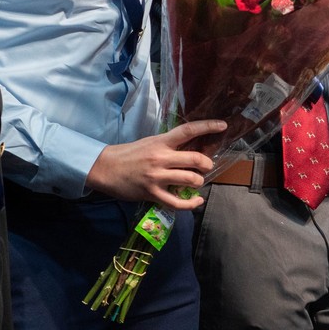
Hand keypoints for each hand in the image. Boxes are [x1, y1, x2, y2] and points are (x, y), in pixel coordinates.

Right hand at [85, 120, 226, 208]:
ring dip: (199, 182)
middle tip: (206, 166)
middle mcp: (161, 158)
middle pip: (195, 159)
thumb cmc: (129, 154)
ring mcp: (157, 177)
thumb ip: (169, 146)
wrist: (106, 168)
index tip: (222, 126)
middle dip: (206, 164)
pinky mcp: (152, 194)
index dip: (207, 126)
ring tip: (196, 182)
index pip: (188, 130)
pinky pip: (177, 203)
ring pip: (190, 180)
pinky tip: (196, 200)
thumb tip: (191, 149)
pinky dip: (191, 203)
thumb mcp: (150, 143)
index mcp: (161, 142)